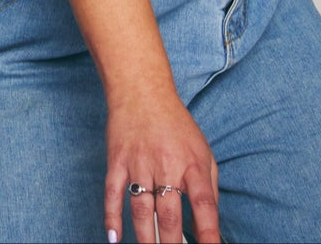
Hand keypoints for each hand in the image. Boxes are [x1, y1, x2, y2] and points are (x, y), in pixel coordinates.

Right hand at [105, 92, 221, 243]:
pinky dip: (111, 216)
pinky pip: (113, 192)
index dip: (208, 233)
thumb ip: (208, 186)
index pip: (204, 206)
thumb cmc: (176, 125)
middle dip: (171, 242)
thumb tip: (209, 221)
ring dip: (145, 236)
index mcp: (193, 165)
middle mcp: (166, 165)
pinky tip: (114, 237)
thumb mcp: (203, 152)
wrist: (141, 91)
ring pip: (141, 208)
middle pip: (169, 213)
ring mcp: (138, 163)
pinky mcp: (117, 160)